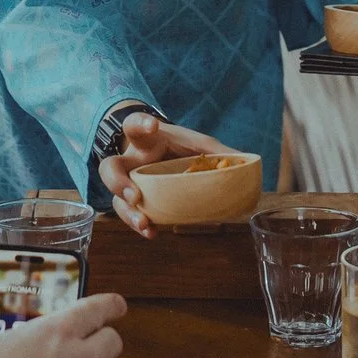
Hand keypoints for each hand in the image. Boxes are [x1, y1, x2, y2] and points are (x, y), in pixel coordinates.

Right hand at [97, 114, 234, 236]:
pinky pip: (130, 215)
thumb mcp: (196, 143)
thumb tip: (248, 162)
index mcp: (146, 140)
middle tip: (134, 195)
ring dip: (128, 213)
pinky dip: (140, 225)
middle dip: (118, 182)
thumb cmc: (176, 146)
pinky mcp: (133, 202)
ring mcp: (128, 183)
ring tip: (145, 223)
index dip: (140, 124)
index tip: (152, 126)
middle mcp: (131, 161)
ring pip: (116, 199)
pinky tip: (152, 232)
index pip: (134, 125)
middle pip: (109, 167)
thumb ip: (218, 152)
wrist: (158, 153)